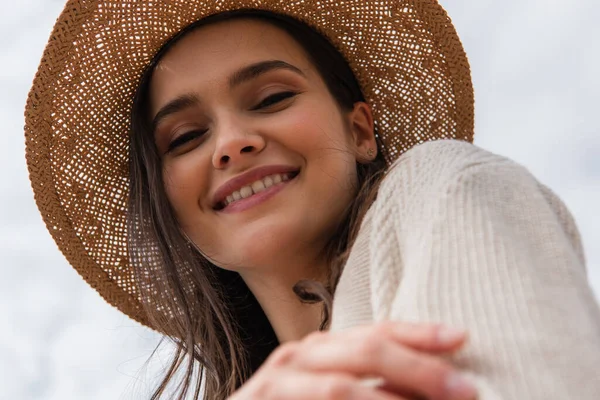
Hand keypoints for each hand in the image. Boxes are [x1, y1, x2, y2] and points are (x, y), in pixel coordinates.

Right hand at [228, 321, 476, 399]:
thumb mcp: (335, 390)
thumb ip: (374, 389)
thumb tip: (434, 388)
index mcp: (322, 349)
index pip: (375, 331)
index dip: (419, 333)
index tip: (461, 336)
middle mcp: (300, 357)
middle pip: (366, 351)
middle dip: (419, 369)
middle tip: (466, 389)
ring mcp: (278, 382)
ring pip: (341, 387)